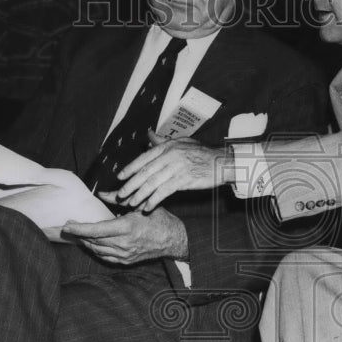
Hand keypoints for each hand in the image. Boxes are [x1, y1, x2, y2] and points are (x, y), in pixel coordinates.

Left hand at [61, 207, 187, 265]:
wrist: (173, 240)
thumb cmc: (159, 220)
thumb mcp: (140, 206)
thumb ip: (119, 200)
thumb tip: (102, 194)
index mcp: (127, 228)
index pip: (96, 230)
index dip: (79, 229)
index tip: (67, 225)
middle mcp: (124, 243)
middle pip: (93, 241)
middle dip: (79, 234)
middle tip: (68, 227)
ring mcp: (125, 255)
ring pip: (97, 250)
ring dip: (85, 242)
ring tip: (77, 234)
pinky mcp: (126, 261)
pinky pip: (105, 257)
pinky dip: (95, 250)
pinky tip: (91, 243)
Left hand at [105, 133, 233, 212]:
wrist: (222, 161)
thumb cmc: (202, 153)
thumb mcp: (181, 142)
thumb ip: (163, 141)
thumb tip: (148, 135)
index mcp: (168, 146)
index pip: (144, 158)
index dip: (131, 168)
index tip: (120, 176)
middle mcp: (170, 155)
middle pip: (145, 171)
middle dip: (131, 184)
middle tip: (120, 194)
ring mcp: (176, 167)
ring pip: (153, 182)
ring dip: (140, 194)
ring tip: (131, 202)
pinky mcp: (184, 179)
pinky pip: (165, 191)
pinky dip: (154, 199)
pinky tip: (148, 206)